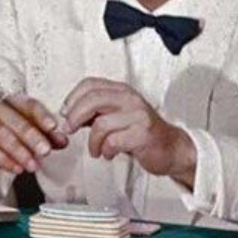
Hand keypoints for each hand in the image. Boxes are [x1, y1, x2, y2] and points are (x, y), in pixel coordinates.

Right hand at [0, 93, 68, 188]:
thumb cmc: (8, 134)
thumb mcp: (30, 133)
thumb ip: (47, 135)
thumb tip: (63, 139)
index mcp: (13, 102)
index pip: (29, 105)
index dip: (41, 115)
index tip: (53, 127)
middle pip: (14, 120)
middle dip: (32, 136)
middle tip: (45, 150)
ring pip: (1, 134)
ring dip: (20, 151)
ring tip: (33, 165)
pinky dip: (4, 160)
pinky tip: (17, 168)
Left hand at [61, 77, 197, 187]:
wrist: (172, 148)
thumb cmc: (141, 133)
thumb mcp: (116, 116)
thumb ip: (95, 112)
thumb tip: (69, 114)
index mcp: (121, 91)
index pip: (90, 84)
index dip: (72, 97)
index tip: (65, 112)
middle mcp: (130, 99)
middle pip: (92, 99)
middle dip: (75, 116)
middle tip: (70, 129)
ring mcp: (138, 115)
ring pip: (101, 124)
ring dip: (92, 141)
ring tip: (95, 149)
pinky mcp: (143, 134)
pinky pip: (113, 141)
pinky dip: (105, 150)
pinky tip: (108, 154)